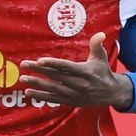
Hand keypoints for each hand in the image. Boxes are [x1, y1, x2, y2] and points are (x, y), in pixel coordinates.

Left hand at [17, 33, 134, 108]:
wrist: (112, 93)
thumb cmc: (103, 72)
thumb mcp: (101, 58)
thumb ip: (97, 46)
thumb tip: (100, 34)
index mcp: (85, 72)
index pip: (66, 67)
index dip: (53, 64)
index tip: (40, 60)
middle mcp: (79, 84)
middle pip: (55, 76)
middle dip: (39, 70)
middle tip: (24, 64)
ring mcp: (74, 94)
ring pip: (52, 88)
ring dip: (37, 84)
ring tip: (23, 78)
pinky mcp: (70, 101)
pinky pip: (53, 99)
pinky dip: (41, 96)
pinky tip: (28, 92)